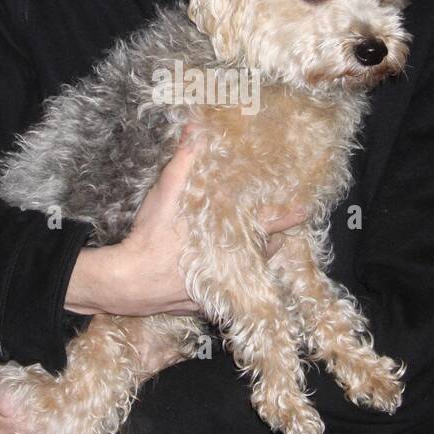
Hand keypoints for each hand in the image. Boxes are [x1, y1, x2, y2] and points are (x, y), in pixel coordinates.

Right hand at [64, 124, 308, 317]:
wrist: (129, 282)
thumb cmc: (152, 237)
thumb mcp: (165, 193)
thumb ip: (184, 161)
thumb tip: (196, 129)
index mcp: (230, 238)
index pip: (270, 224)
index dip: (289, 215)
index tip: (305, 209)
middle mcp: (233, 266)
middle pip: (265, 253)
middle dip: (272, 241)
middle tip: (276, 232)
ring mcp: (221, 289)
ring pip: (249, 274)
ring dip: (252, 261)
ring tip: (253, 250)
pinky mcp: (205, 304)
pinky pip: (227, 294)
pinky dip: (228, 283)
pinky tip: (219, 275)